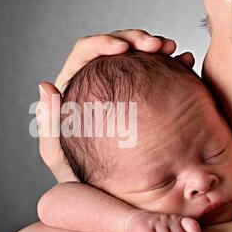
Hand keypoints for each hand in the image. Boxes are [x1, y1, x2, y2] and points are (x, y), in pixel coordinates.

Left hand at [37, 29, 194, 181]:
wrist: (107, 192)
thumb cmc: (79, 177)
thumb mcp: (57, 155)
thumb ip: (48, 124)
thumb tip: (45, 85)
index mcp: (76, 88)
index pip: (86, 53)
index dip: (103, 42)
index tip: (124, 49)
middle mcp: (98, 84)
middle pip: (114, 47)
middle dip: (135, 39)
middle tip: (159, 45)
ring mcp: (122, 90)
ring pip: (137, 57)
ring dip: (156, 47)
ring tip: (176, 52)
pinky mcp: (143, 98)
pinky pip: (156, 74)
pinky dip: (171, 66)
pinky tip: (186, 64)